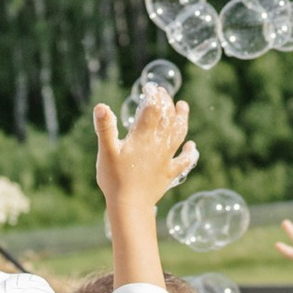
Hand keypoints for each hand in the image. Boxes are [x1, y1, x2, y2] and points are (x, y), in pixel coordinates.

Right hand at [93, 93, 195, 211]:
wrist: (130, 206)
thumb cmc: (115, 179)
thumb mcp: (106, 152)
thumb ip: (105, 128)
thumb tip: (101, 106)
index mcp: (143, 137)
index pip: (153, 109)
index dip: (153, 95)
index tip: (150, 87)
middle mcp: (158, 145)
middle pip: (168, 118)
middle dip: (167, 103)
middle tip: (164, 93)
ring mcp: (166, 159)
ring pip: (178, 134)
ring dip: (182, 119)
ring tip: (184, 107)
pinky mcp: (169, 174)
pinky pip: (183, 161)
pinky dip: (189, 153)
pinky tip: (192, 147)